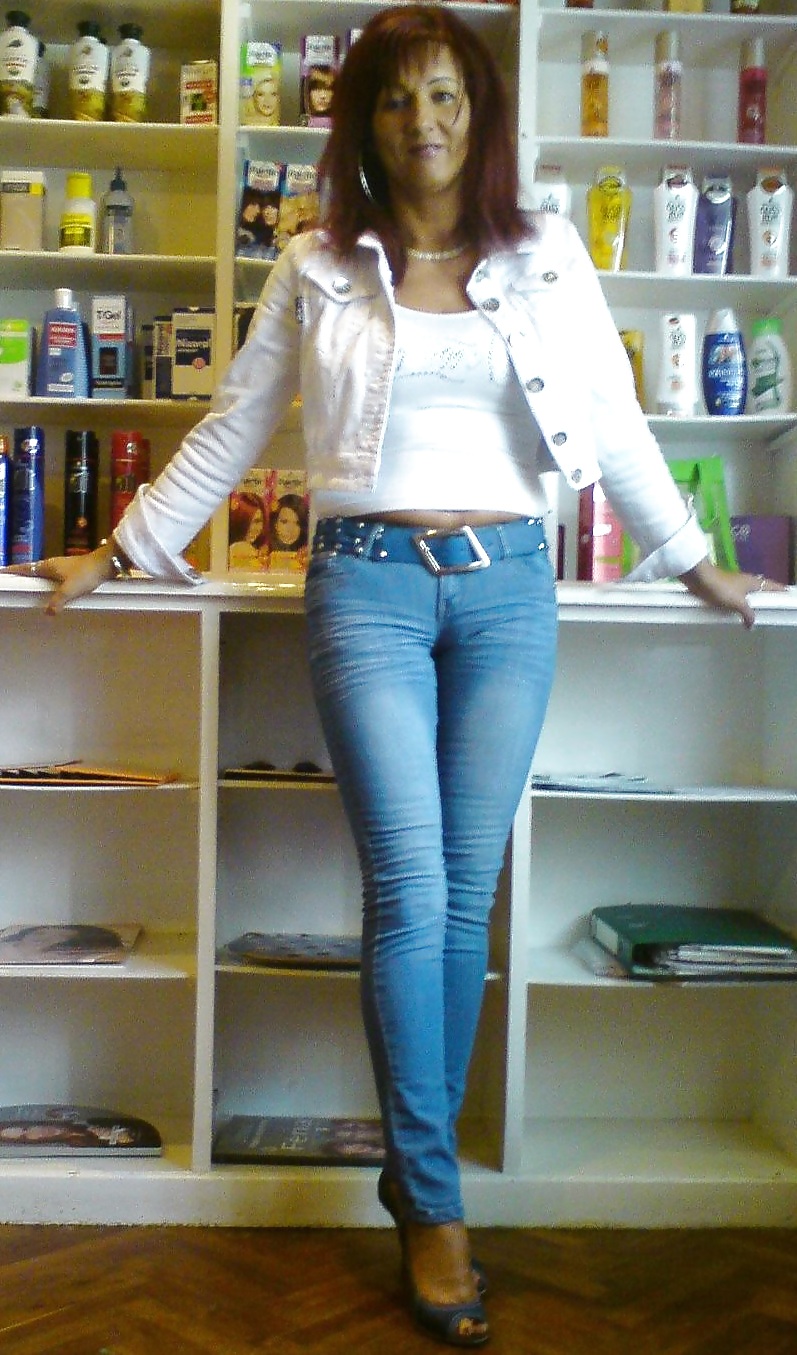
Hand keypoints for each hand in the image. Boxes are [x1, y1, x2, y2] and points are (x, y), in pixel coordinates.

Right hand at [1, 541, 116, 615]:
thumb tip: (47, 613)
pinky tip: (52, 587)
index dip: (12, 570)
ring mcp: (63, 566)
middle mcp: (53, 564)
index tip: (1, 571)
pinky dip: (47, 580)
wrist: (107, 563)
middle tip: (12, 578)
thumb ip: (57, 602)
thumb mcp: (70, 590)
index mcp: (48, 566)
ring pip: (44, 571)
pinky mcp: (72, 570)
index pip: (25, 568)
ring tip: (28, 583)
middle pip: (32, 568)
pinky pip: (54, 575)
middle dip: (21, 573)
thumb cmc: (87, 574)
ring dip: (35, 576)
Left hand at [679, 558, 786, 628]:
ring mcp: (734, 585)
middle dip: (767, 596)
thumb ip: (747, 614)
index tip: (788, 594)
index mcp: (753, 582)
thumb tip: (751, 625)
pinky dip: (740, 605)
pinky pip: (736, 598)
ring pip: (748, 594)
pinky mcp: (723, 589)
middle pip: (761, 589)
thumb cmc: (721, 588)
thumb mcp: (737, 603)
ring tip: (757, 613)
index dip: (780, 590)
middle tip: (774, 606)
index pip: (771, 586)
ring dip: (752, 601)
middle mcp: (746, 581)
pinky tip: (737, 613)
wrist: (698, 578)